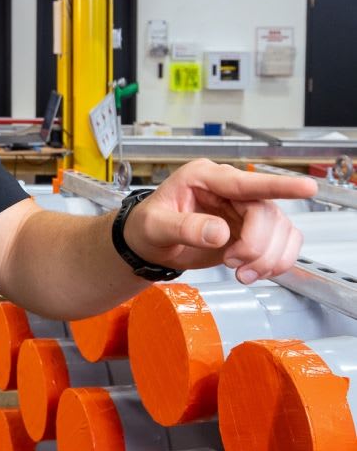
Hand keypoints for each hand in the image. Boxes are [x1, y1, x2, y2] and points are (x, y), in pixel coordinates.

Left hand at [122, 159, 316, 283]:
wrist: (148, 246)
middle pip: (266, 213)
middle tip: (233, 264)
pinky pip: (281, 243)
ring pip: (280, 230)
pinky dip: (275, 261)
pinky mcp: (251, 231)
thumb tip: (219, 232)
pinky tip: (254, 272)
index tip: (306, 188)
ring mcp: (242, 210)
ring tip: (241, 273)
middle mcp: (228, 190)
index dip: (278, 186)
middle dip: (257, 246)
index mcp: (204, 177)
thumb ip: (185, 228)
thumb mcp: (155, 226)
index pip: (246, 181)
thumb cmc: (146, 227)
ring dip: (268, 258)